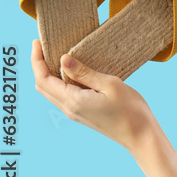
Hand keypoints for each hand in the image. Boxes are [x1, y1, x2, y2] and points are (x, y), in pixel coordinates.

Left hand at [31, 40, 157, 153]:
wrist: (140, 135)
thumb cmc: (130, 110)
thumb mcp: (110, 85)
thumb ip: (85, 73)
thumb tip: (64, 59)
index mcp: (73, 101)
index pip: (43, 79)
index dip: (36, 60)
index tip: (37, 42)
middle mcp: (69, 108)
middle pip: (42, 86)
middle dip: (38, 65)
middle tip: (43, 45)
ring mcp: (74, 113)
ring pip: (50, 91)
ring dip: (47, 73)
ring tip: (55, 55)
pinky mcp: (82, 113)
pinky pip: (62, 95)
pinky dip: (58, 81)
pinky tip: (70, 71)